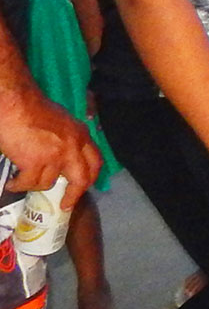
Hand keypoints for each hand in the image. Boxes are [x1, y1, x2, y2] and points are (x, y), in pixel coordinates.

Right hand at [0, 85, 101, 209]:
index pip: (95, 161)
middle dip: (74, 194)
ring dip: (34, 186)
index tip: (84, 187)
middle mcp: (73, 147)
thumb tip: (62, 151)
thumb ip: (66, 137)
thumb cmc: (33, 109)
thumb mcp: (61, 121)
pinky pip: (28, 183)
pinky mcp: (36, 163)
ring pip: (48, 183)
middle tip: (65, 204)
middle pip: (82, 179)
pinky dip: (19, 185)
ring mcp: (56, 156)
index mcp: (81, 135)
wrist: (16, 104)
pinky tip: (12, 182)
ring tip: (22, 183)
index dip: (91, 177)